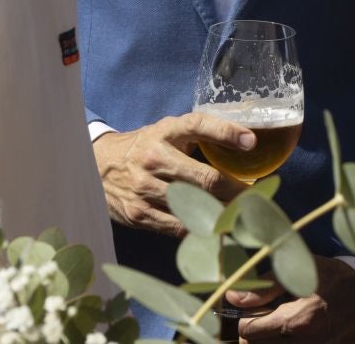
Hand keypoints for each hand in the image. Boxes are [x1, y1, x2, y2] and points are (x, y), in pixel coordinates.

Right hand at [91, 112, 251, 234]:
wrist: (96, 165)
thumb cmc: (145, 147)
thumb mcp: (167, 132)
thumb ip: (198, 136)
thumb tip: (246, 141)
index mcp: (165, 132)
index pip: (198, 125)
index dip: (226, 132)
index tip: (251, 141)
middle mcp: (154, 158)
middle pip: (204, 178)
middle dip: (237, 190)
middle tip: (257, 196)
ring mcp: (144, 188)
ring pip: (194, 206)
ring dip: (222, 213)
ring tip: (242, 215)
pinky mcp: (138, 213)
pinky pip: (178, 227)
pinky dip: (200, 228)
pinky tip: (216, 227)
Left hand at [232, 256, 354, 340]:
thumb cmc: (339, 279)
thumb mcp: (304, 271)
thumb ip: (267, 285)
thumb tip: (233, 296)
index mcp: (297, 322)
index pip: (248, 331)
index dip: (246, 317)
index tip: (255, 306)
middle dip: (254, 333)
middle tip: (265, 316)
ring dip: (267, 340)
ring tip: (278, 324)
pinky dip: (284, 343)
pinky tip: (291, 332)